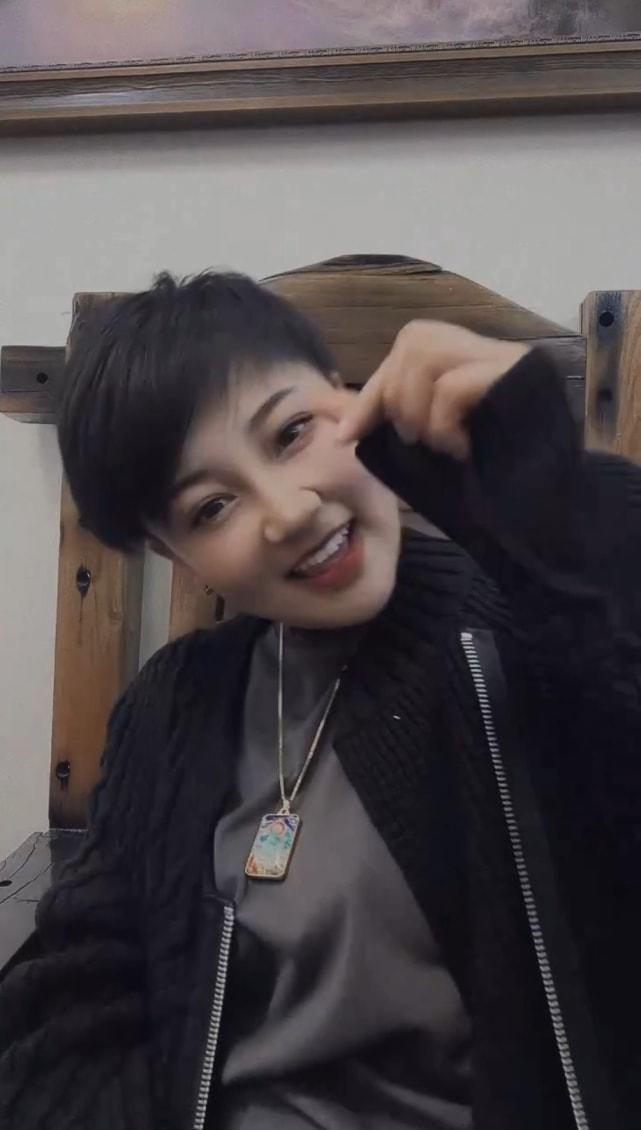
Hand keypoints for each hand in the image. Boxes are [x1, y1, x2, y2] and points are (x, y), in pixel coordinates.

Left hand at [337, 321, 528, 459]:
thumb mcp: (424, 441)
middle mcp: (488, 349)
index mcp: (466, 358)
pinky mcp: (518, 373)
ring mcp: (506, 357)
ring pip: (427, 355)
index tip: (348, 435)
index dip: (374, 393)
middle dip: (396, 398)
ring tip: (440, 444)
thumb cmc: (487, 475)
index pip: (408, 351)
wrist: (544, 501)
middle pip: (413, 341)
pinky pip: (451, 386)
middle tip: (418, 441)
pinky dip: (442, 424)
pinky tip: (460, 450)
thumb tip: (325, 405)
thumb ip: (383, 416)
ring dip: (418, 411)